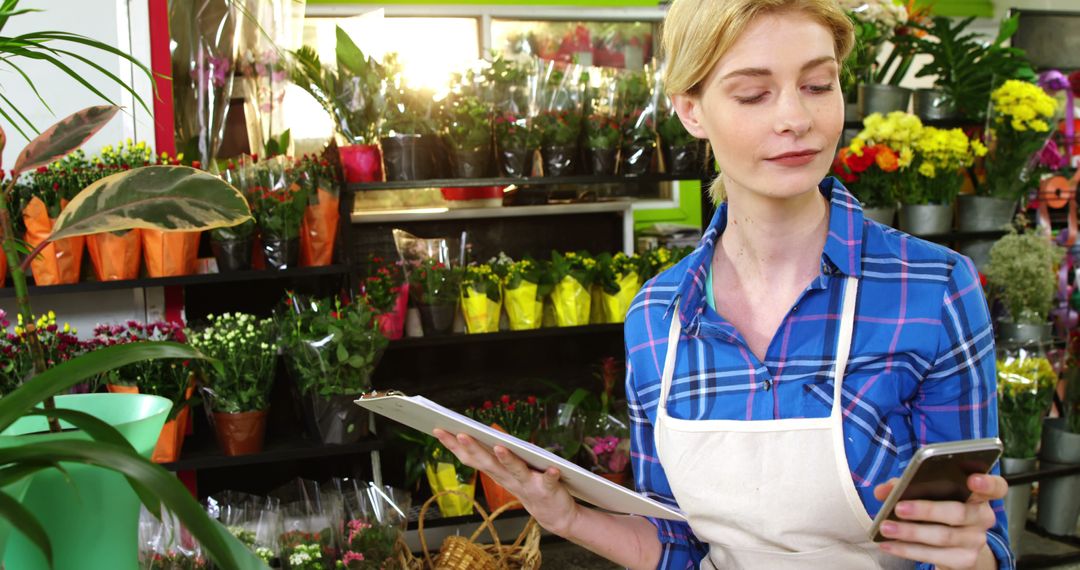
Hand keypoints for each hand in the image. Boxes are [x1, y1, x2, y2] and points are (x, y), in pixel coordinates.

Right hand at [433, 428, 580, 535]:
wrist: (555, 516)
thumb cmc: (530, 487)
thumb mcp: (508, 472)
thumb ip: (496, 457)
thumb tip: (480, 435)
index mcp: (498, 473)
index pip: (472, 458)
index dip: (454, 445)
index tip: (438, 429)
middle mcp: (509, 479)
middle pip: (488, 463)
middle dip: (473, 448)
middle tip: (459, 433)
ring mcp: (528, 485)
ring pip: (515, 470)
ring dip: (506, 459)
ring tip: (499, 447)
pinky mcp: (548, 489)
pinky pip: (549, 481)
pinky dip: (550, 475)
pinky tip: (553, 469)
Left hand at [873, 474, 1006, 568]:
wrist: (953, 547)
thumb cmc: (938, 510)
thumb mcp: (927, 494)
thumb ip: (906, 486)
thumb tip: (883, 491)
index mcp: (978, 495)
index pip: (995, 487)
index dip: (987, 483)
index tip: (973, 479)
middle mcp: (982, 517)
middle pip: (958, 512)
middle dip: (926, 510)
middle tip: (899, 508)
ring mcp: (975, 540)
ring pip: (943, 536)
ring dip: (910, 532)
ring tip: (886, 527)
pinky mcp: (964, 560)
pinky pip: (934, 556)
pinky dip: (907, 549)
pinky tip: (889, 544)